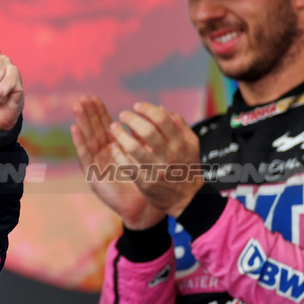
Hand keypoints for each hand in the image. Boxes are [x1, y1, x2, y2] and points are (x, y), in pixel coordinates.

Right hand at [70, 96, 166, 230]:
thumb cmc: (150, 184)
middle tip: (82, 98)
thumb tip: (159, 112)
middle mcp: (105, 156)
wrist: (144, 211)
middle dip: (88, 114)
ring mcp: (98, 166)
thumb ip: (147, 138)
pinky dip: (79, 143)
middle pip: (94, 131)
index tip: (95, 98)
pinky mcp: (94, 177)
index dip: (100, 113)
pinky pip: (86, 157)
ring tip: (76, 107)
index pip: (106, 127)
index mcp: (117, 149)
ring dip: (82, 123)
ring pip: (88, 140)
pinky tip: (74, 129)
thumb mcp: (151, 156)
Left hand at [108, 102, 203, 217]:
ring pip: (133, 148)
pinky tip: (114, 146)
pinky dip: (118, 153)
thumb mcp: (190, 144)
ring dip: (120, 134)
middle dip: (131, 119)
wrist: (186, 197)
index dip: (147, 109)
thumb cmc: (185, 165)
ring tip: (113, 127)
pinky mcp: (145, 181)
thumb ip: (178, 125)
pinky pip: (127, 164)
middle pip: (147, 131)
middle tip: (122, 114)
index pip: (162, 119)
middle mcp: (169, 155)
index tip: (136, 105)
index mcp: (181, 143)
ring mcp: (156, 169)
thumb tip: (161, 108)